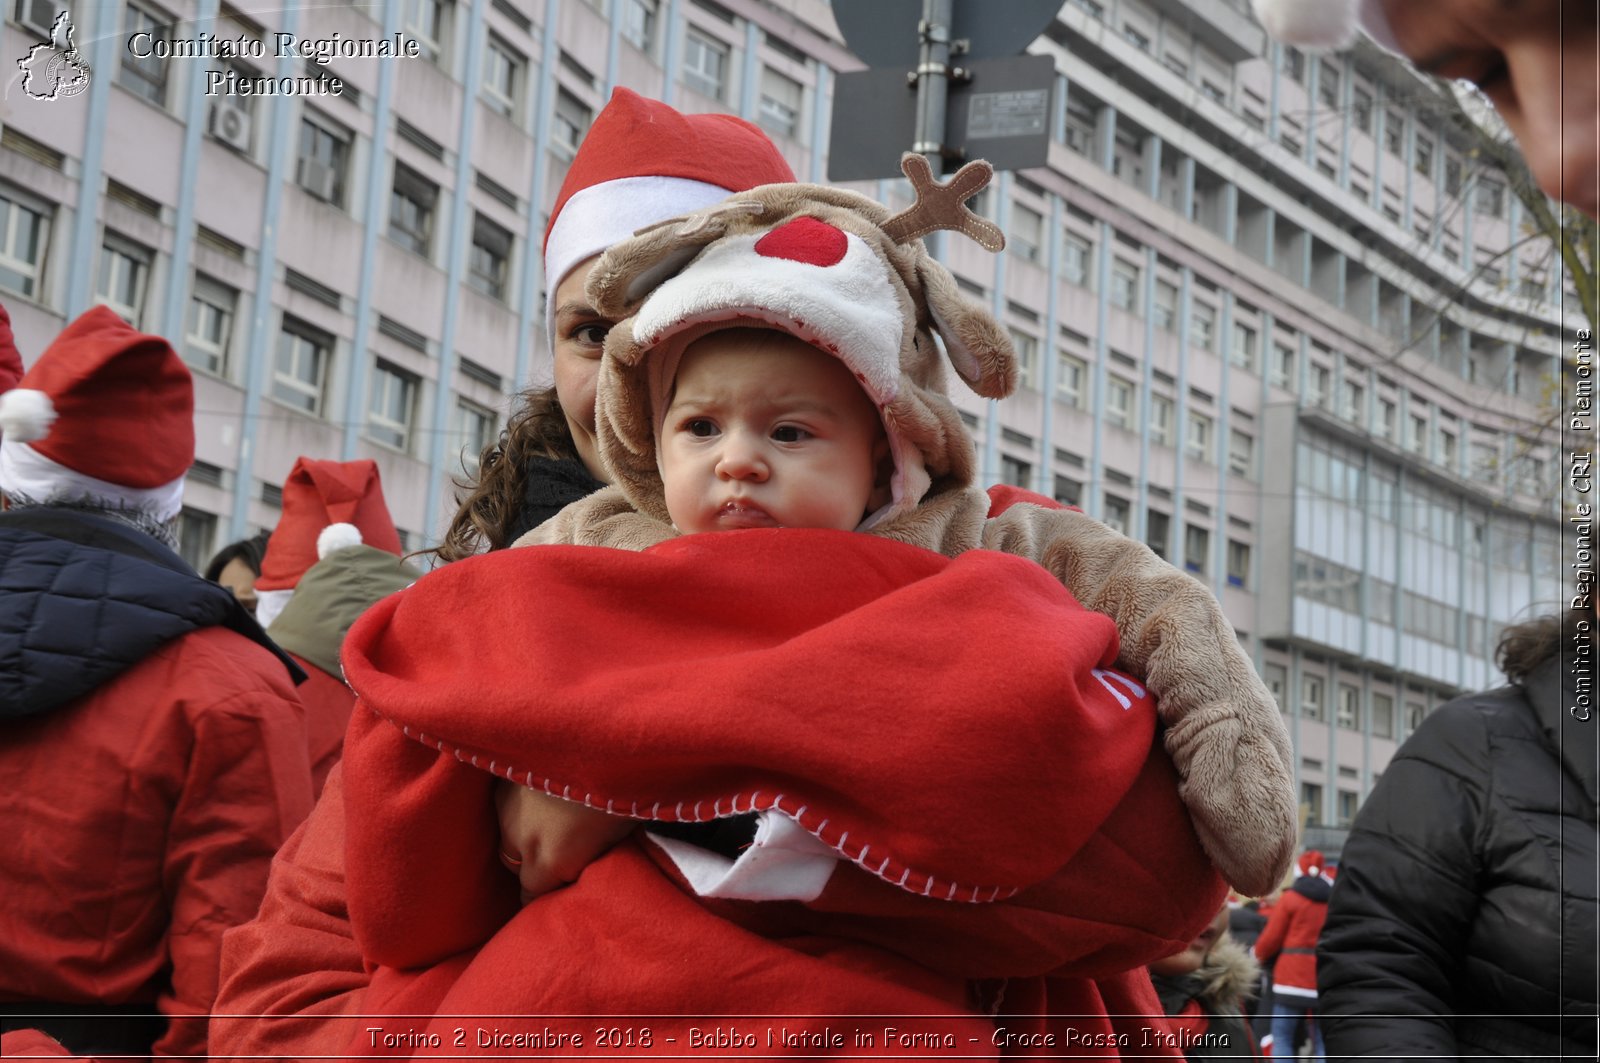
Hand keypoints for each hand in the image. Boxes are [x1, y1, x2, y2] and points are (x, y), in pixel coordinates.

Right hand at [494, 779, 635, 902]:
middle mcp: (521, 839)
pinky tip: (538, 789)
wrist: (610, 732)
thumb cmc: (628, 787)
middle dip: (533, 862)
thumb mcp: (618, 834)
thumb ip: (589, 856)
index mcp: (552, 860)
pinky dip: (518, 801)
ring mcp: (506, 803)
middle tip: (560, 846)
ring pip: (505, 832)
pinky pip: (504, 800)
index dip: (544, 892)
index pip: (531, 894)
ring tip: (549, 815)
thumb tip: (582, 861)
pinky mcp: (503, 773)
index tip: (556, 883)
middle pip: (515, 865)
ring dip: (522, 830)